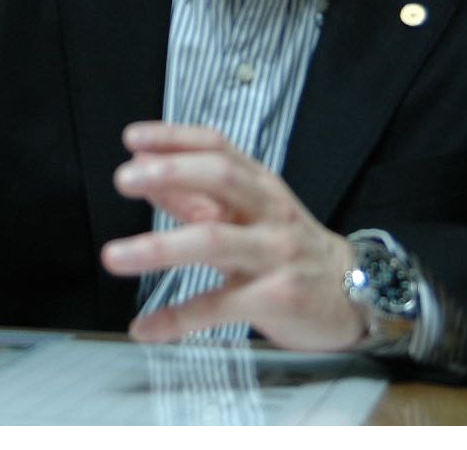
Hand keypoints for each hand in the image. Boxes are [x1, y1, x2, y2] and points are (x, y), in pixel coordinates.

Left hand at [101, 121, 365, 348]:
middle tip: (123, 179)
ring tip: (113, 256)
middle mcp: (267, 210)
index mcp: (259, 184)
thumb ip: (195, 194)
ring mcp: (274, 253)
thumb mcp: (248, 210)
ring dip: (158, 247)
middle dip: (170, 173)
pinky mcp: (276, 298)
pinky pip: (219, 307)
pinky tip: (144, 327)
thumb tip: (144, 170)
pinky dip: (177, 319)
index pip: (216, 146)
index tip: (132, 138)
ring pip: (214, 241)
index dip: (174, 137)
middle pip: (220, 178)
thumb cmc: (287, 244)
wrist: (353, 291)